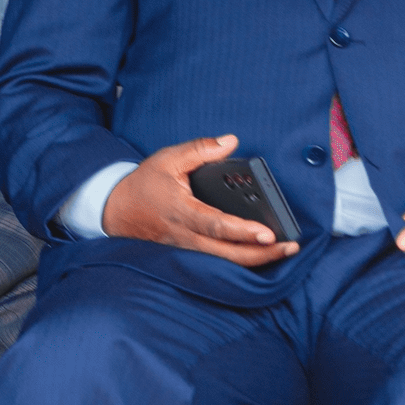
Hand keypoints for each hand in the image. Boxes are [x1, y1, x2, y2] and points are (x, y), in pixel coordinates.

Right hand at [103, 134, 299, 266]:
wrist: (115, 211)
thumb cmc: (144, 185)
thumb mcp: (168, 159)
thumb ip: (200, 149)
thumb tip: (230, 141)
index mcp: (181, 211)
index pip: (216, 225)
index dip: (243, 231)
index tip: (268, 233)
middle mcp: (185, 236)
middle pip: (227, 254)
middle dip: (261, 253)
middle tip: (289, 247)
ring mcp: (185, 250)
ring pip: (223, 263)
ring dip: (255, 260)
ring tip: (282, 252)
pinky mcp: (187, 255)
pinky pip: (216, 263)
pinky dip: (240, 262)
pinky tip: (261, 255)